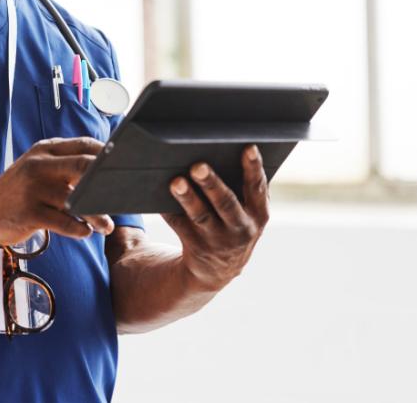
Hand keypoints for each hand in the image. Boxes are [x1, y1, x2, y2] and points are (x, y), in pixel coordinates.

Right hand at [0, 136, 114, 247]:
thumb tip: (103, 170)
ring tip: (106, 225)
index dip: (107, 155)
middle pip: (83, 166)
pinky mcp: (29, 212)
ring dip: (96, 213)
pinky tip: (85, 232)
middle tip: (120, 196)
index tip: (122, 167)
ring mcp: (33, 188)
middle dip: (105, 182)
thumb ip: (64, 166)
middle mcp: (39, 164)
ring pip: (76, 198)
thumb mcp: (36, 170)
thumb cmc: (16, 194)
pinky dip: (79, 229)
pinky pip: (63, 221)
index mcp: (44, 150)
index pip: (84, 144)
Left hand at [162, 144, 268, 292]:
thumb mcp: (249, 211)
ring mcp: (218, 240)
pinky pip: (179, 225)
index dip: (254, 168)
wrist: (220, 269)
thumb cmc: (233, 222)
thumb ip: (244, 188)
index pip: (257, 187)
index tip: (248, 147)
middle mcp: (241, 228)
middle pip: (226, 203)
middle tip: (198, 166)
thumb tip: (220, 150)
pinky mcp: (196, 247)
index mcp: (259, 214)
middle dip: (212, 184)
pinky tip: (157, 195)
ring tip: (176, 181)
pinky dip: (169, 210)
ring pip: (201, 216)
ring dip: (188, 198)